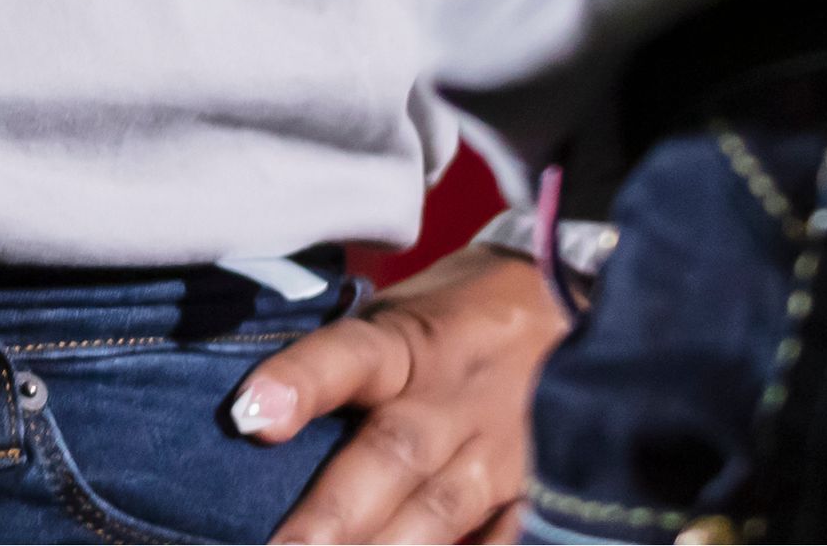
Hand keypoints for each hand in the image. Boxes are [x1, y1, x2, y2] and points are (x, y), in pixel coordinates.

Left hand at [238, 235, 559, 543]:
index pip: (349, 354)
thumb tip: (258, 423)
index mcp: (408, 342)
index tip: (252, 417)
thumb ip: (346, 369)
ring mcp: (500, 450)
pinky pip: (501, 538)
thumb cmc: (457, 317)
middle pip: (392, 454)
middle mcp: (453, 397)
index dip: (301, 383)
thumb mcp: (399, 317)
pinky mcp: (536, 488)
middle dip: (334, 515)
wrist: (574, 303)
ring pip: (441, 510)